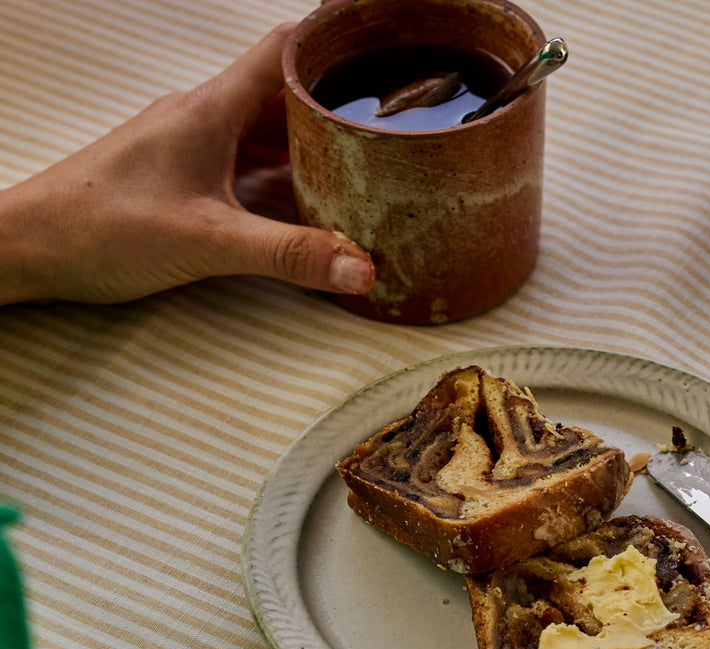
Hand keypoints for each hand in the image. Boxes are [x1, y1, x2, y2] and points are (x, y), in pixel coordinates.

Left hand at [0, 24, 373, 304]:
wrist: (29, 245)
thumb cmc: (101, 228)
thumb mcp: (207, 242)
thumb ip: (289, 254)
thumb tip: (363, 266)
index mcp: (210, 109)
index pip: (283, 51)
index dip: (333, 40)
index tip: (381, 44)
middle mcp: (203, 116)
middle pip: (284, 91)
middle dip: (337, 101)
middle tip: (393, 119)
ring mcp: (192, 144)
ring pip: (267, 129)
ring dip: (313, 143)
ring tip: (368, 160)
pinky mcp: (184, 174)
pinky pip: (248, 162)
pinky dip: (285, 174)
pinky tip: (311, 199)